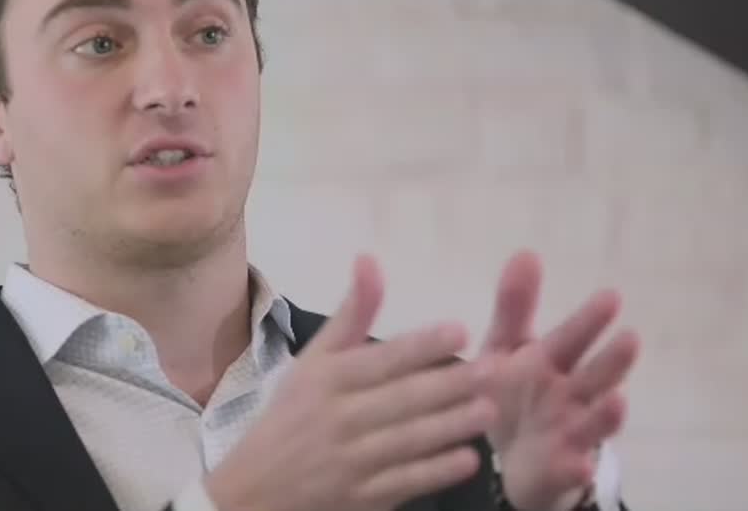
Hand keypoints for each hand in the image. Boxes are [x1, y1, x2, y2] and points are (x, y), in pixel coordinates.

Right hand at [206, 255, 498, 510]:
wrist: (254, 492)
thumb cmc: (290, 417)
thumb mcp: (312, 362)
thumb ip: (351, 315)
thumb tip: (369, 260)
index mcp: (328, 379)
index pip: (381, 359)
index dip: (421, 345)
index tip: (460, 330)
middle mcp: (339, 417)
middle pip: (402, 399)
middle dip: (450, 384)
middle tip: (494, 369)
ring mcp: (350, 462)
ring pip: (408, 440)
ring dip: (451, 425)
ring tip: (489, 409)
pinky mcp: (361, 498)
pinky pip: (404, 482)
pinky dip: (436, 471)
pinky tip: (467, 459)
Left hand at [477, 251, 639, 510]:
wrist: (503, 454)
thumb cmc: (511, 389)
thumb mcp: (505, 347)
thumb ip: (515, 306)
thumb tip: (526, 252)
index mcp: (551, 361)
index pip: (572, 337)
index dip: (589, 320)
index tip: (611, 296)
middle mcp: (568, 393)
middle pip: (593, 375)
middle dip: (611, 360)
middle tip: (631, 340)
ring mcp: (569, 431)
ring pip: (592, 421)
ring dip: (606, 414)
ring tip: (618, 401)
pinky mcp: (560, 467)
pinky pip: (571, 469)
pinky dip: (577, 468)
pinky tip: (582, 465)